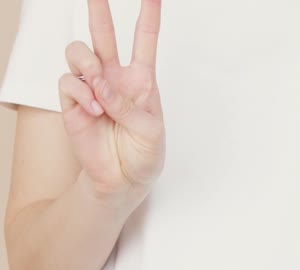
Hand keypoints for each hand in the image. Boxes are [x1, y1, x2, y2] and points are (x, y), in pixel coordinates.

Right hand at [58, 0, 164, 200]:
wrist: (123, 179)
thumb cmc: (144, 153)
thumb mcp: (150, 130)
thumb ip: (128, 106)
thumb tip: (101, 86)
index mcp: (141, 80)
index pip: (144, 41)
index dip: (148, 16)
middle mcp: (114, 78)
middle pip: (104, 35)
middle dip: (99, 11)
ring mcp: (91, 89)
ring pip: (78, 52)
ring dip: (87, 63)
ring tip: (99, 88)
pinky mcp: (73, 103)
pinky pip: (68, 82)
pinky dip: (80, 91)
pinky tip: (93, 108)